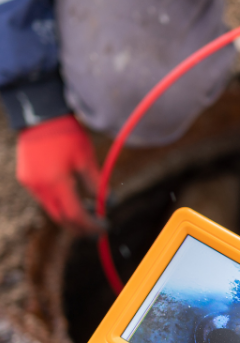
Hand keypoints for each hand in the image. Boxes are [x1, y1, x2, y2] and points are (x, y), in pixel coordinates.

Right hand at [16, 114, 101, 233]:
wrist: (40, 114)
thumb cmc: (67, 134)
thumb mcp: (86, 160)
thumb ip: (97, 185)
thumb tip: (109, 203)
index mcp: (56, 183)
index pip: (75, 216)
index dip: (91, 226)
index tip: (105, 228)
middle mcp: (40, 187)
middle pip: (62, 219)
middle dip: (81, 227)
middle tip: (98, 229)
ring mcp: (31, 184)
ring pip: (52, 210)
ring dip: (71, 216)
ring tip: (89, 210)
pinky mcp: (26, 178)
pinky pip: (44, 199)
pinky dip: (60, 203)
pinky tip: (73, 197)